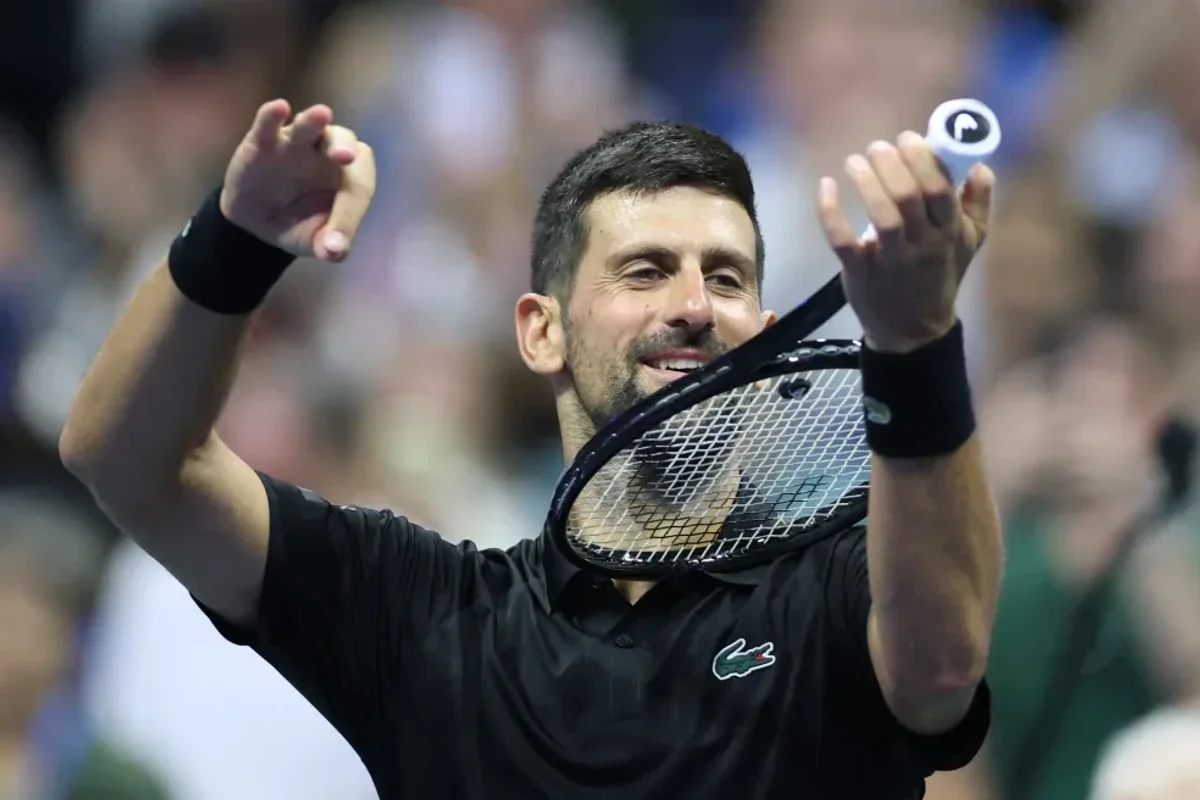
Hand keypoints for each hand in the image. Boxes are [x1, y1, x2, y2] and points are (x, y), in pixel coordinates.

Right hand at [219, 100, 376, 262]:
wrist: (258, 223)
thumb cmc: (298, 225)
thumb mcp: (315, 241)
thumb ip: (330, 247)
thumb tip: (333, 252)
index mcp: (349, 179)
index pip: (358, 188)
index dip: (349, 214)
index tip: (334, 243)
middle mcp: (327, 154)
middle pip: (343, 141)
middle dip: (344, 148)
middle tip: (345, 158)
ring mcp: (295, 145)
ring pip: (310, 126)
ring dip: (314, 120)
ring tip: (322, 114)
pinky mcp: (262, 143)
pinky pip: (268, 124)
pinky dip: (272, 116)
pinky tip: (278, 108)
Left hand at [817, 132, 994, 352]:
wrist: (913, 330)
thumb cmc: (938, 275)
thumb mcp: (970, 243)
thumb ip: (978, 203)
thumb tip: (981, 165)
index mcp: (950, 233)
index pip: (940, 188)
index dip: (923, 157)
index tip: (907, 138)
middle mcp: (923, 246)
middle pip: (910, 196)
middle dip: (892, 163)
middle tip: (877, 147)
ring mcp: (891, 261)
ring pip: (882, 216)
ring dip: (866, 182)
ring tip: (855, 161)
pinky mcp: (859, 272)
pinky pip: (843, 240)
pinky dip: (831, 212)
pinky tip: (827, 186)